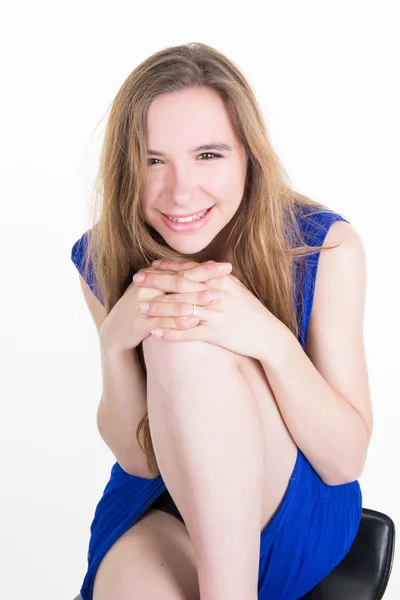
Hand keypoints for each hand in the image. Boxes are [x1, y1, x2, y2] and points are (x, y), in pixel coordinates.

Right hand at [99, 261, 230, 352]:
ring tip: (217, 297)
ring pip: (172, 301)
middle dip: (205, 278)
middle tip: (227, 276)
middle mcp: (148, 287)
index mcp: (154, 277)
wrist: (115, 331)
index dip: (206, 268)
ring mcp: (142, 305)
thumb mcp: (159, 291)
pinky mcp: (139, 324)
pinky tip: (194, 322)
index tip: (228, 266)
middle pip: (180, 281)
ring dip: (195, 299)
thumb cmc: (144, 308)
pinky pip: (161, 322)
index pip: (184, 269)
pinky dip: (178, 322)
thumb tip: (207, 266)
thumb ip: (179, 279)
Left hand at [134, 259, 282, 359]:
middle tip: (136, 281)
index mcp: (221, 280)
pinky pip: (189, 333)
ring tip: (140, 307)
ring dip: (159, 308)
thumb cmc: (250, 311)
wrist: (268, 335)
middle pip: (181, 285)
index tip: (149, 266)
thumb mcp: (235, 288)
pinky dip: (171, 333)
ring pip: (181, 309)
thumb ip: (215, 277)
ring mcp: (216, 315)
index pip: (189, 270)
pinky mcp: (217, 334)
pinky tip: (155, 333)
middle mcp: (217, 294)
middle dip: (157, 282)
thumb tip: (197, 266)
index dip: (167, 268)